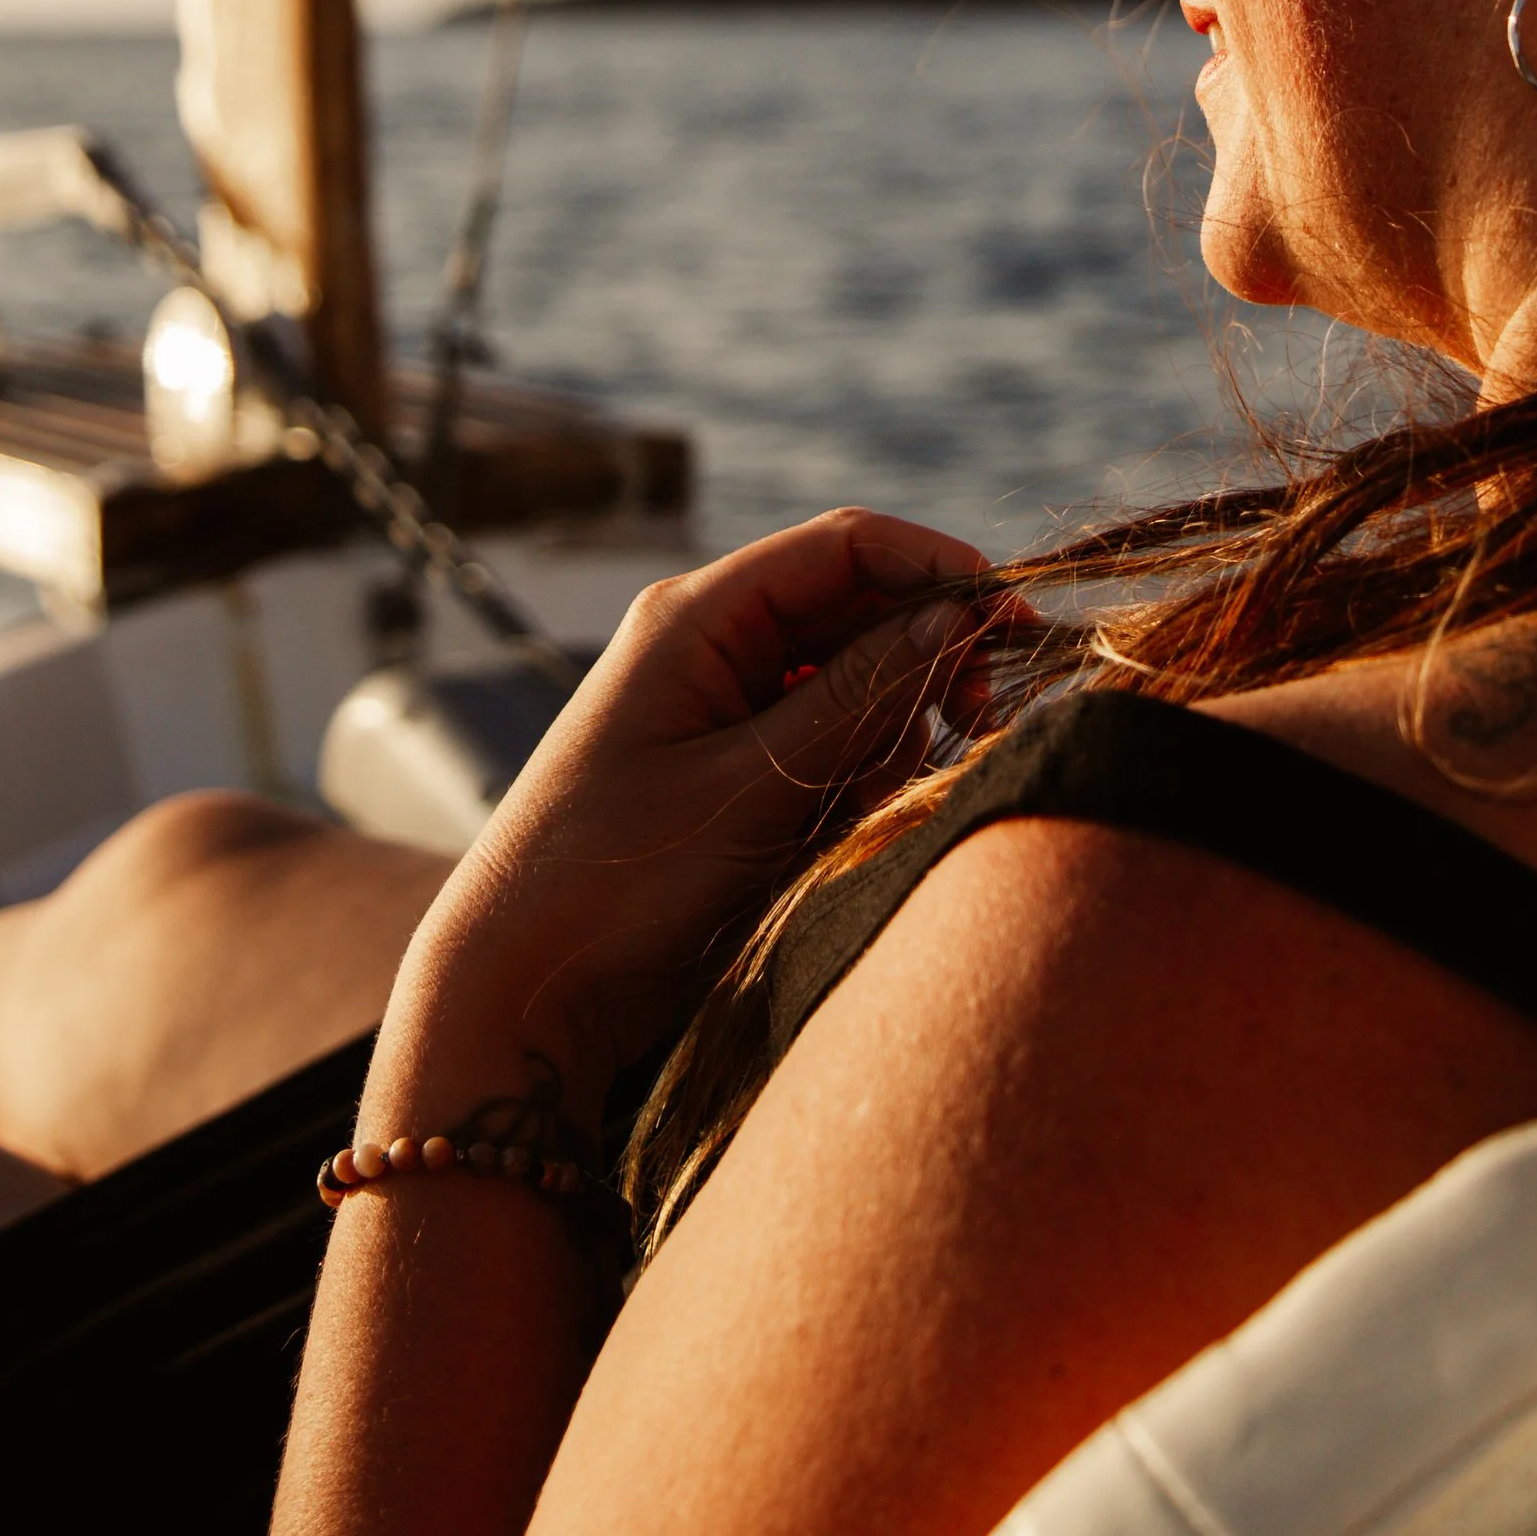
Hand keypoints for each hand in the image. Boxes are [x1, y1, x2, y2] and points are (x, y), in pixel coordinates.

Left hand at [386, 511, 1031, 1130]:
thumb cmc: (618, 880)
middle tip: (974, 733)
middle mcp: (706, 643)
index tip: (1017, 628)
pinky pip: (821, 742)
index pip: (847, 546)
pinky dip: (853, 775)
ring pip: (850, 681)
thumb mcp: (752, 788)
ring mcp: (714, 706)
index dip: (940, 572)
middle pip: (856, 608)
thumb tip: (955, 619)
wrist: (519, 989)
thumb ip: (858, 699)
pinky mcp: (724, 770)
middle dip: (923, 664)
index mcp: (694, 616)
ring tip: (862, 807)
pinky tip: (836, 831)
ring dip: (887, 733)